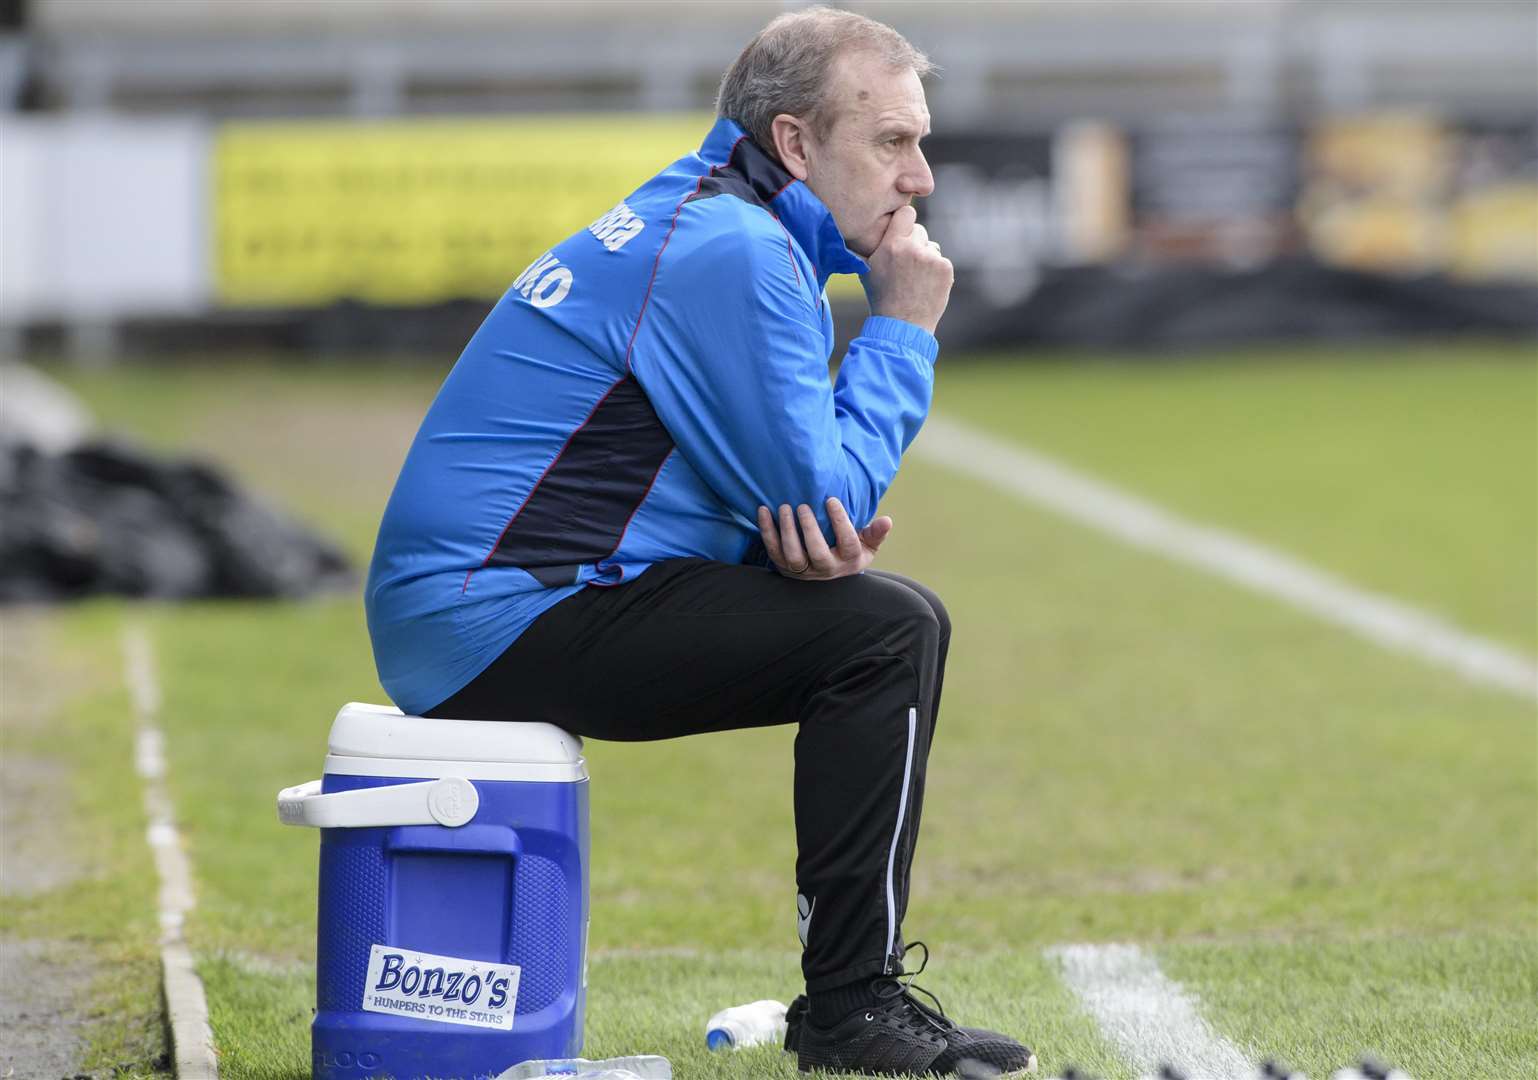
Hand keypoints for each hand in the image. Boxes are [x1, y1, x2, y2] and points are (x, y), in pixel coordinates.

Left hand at [755, 497, 893, 580]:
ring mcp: (803, 571)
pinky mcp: (784, 568)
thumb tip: (887, 521)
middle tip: (803, 506)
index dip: (840, 522)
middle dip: (809, 530)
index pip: (847, 543)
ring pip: (793, 556)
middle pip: (817, 554)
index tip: (831, 500)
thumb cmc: (850, 552)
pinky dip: (766, 531)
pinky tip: (763, 511)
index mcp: (848, 561)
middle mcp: (826, 569)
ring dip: (787, 532)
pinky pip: (773, 551)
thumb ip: (876, 533)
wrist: (829, 575)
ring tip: (785, 507)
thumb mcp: (867, 545)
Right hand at [861, 205, 953, 334]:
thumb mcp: (866, 270)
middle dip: (914, 243)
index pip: (907, 213)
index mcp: (891, 245)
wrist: (902, 325)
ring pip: (931, 247)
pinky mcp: (945, 268)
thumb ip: (868, 246)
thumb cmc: (881, 297)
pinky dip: (936, 271)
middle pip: (919, 230)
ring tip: (915, 279)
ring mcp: (931, 258)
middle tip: (906, 264)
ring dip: (925, 258)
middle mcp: (912, 248)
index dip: (905, 220)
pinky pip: (941, 261)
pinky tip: (925, 285)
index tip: (902, 230)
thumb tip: (858, 229)